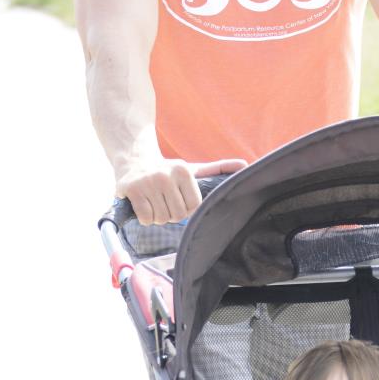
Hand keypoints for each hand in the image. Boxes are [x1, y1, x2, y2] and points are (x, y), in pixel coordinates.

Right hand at [117, 158, 246, 225]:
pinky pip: (146, 218)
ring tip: (155, 202)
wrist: (134, 160)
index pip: (194, 207)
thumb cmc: (168, 171)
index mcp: (184, 171)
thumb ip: (218, 169)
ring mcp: (148, 182)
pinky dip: (145, 218)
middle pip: (177, 215)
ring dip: (158, 217)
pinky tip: (144, 205)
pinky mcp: (131, 190)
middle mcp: (166, 175)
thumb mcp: (193, 169)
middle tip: (165, 202)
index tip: (179, 200)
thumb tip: (246, 165)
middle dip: (171, 214)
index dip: (187, 210)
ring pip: (161, 219)